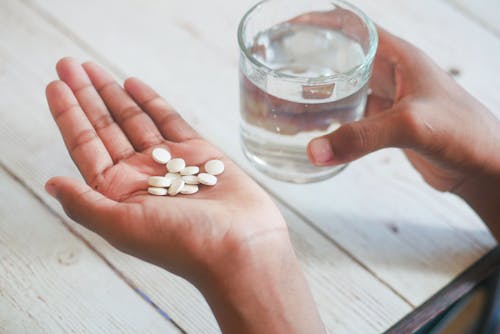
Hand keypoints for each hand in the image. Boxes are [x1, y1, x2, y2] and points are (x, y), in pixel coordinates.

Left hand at [45, 58, 323, 332]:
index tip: (54, 86)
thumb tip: (49, 184)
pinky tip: (134, 84)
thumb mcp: (122, 226)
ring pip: (134, 119)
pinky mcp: (198, 154)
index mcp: (118, 194)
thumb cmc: (181, 243)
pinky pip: (170, 120)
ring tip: (93, 68)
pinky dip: (151, 102)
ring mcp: (169, 162)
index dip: (68, 115)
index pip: (85, 146)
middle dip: (86, 96)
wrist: (240, 247)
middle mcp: (140, 176)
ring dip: (113, 94)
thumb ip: (84, 204)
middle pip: (105, 127)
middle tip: (68, 64)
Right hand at [300, 19, 499, 234]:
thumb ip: (362, 137)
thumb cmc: (463, 134)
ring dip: (311, 96)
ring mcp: (387, 99)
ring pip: (340, 90)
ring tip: (280, 103)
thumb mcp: (411, 126)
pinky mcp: (385, 124)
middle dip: (306, 62)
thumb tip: (313, 150)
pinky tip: (308, 130)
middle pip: (339, 58)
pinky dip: (325, 121)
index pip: (352, 26)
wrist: (484, 167)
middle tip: (274, 71)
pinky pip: (347, 116)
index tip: (287, 28)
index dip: (319, 22)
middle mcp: (390, 73)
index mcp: (398, 56)